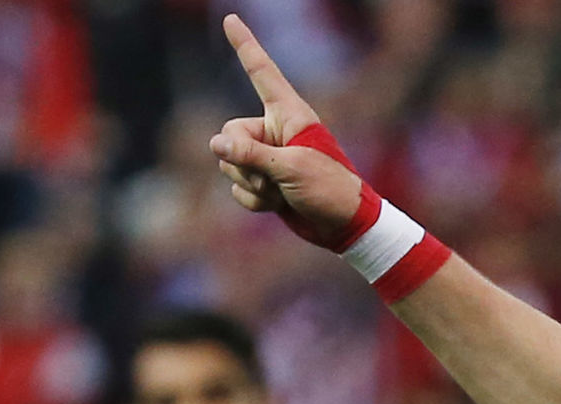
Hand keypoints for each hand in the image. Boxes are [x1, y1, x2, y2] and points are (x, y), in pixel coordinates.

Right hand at [209, 14, 361, 237]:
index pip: (262, 73)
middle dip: (242, 161)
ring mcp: (268, 158)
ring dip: (250, 184)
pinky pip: (238, 187)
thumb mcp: (291, 168)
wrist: (344, 226)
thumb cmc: (329, 190)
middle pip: (228, 133)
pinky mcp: (264, 182)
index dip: (245, 46)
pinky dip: (253, 201)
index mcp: (289, 115)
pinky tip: (278, 206)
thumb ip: (250, 154)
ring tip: (282, 193)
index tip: (231, 18)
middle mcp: (275, 132)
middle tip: (274, 179)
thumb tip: (215, 144)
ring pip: (228, 163)